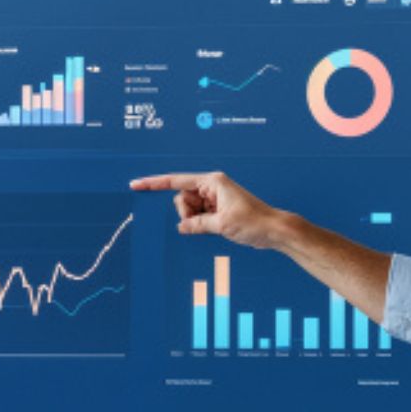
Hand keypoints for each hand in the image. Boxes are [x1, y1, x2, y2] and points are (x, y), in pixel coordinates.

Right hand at [129, 171, 291, 249]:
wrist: (274, 230)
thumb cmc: (253, 221)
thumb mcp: (222, 224)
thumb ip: (197, 224)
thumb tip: (182, 227)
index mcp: (212, 182)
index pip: (176, 181)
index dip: (154, 184)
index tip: (136, 185)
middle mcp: (211, 187)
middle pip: (182, 199)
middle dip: (188, 214)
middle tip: (208, 222)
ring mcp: (214, 198)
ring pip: (189, 210)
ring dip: (196, 221)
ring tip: (217, 226)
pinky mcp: (217, 209)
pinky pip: (198, 217)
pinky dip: (201, 224)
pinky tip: (216, 228)